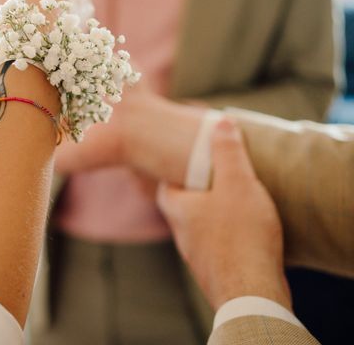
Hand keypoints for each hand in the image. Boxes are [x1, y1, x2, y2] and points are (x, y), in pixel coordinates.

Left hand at [157, 119, 290, 310]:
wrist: (252, 294)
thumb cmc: (241, 236)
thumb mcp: (237, 184)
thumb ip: (228, 152)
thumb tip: (221, 122)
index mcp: (179, 210)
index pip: (165, 187)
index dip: (174, 174)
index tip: (187, 163)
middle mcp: (182, 235)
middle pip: (182, 208)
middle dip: (195, 195)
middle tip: (215, 181)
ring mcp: (198, 257)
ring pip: (199, 230)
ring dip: (212, 218)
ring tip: (234, 206)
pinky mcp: (216, 273)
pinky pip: (217, 248)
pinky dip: (226, 238)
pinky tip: (245, 235)